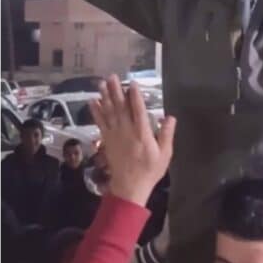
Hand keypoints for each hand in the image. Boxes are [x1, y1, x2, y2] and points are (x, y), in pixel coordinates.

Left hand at [89, 75, 175, 206]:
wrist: (130, 186)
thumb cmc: (150, 170)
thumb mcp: (165, 154)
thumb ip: (166, 134)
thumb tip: (169, 117)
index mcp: (142, 133)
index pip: (138, 110)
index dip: (135, 96)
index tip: (132, 83)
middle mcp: (126, 131)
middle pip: (120, 107)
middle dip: (116, 91)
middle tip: (112, 76)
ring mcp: (115, 135)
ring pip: (109, 112)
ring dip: (105, 97)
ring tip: (102, 83)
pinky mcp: (107, 140)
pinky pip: (101, 123)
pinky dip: (96, 112)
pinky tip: (93, 101)